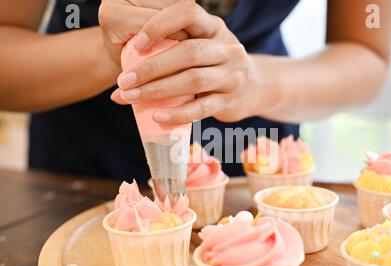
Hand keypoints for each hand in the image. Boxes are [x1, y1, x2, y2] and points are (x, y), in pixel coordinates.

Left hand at [111, 1, 269, 123]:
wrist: (255, 87)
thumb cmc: (214, 66)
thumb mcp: (202, 47)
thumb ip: (173, 51)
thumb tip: (123, 78)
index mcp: (214, 28)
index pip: (188, 12)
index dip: (160, 25)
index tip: (136, 44)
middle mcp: (226, 48)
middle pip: (188, 52)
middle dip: (151, 67)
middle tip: (124, 81)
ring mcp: (232, 76)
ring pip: (194, 80)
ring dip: (158, 90)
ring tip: (131, 98)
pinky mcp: (231, 101)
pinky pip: (202, 108)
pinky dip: (178, 114)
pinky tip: (158, 117)